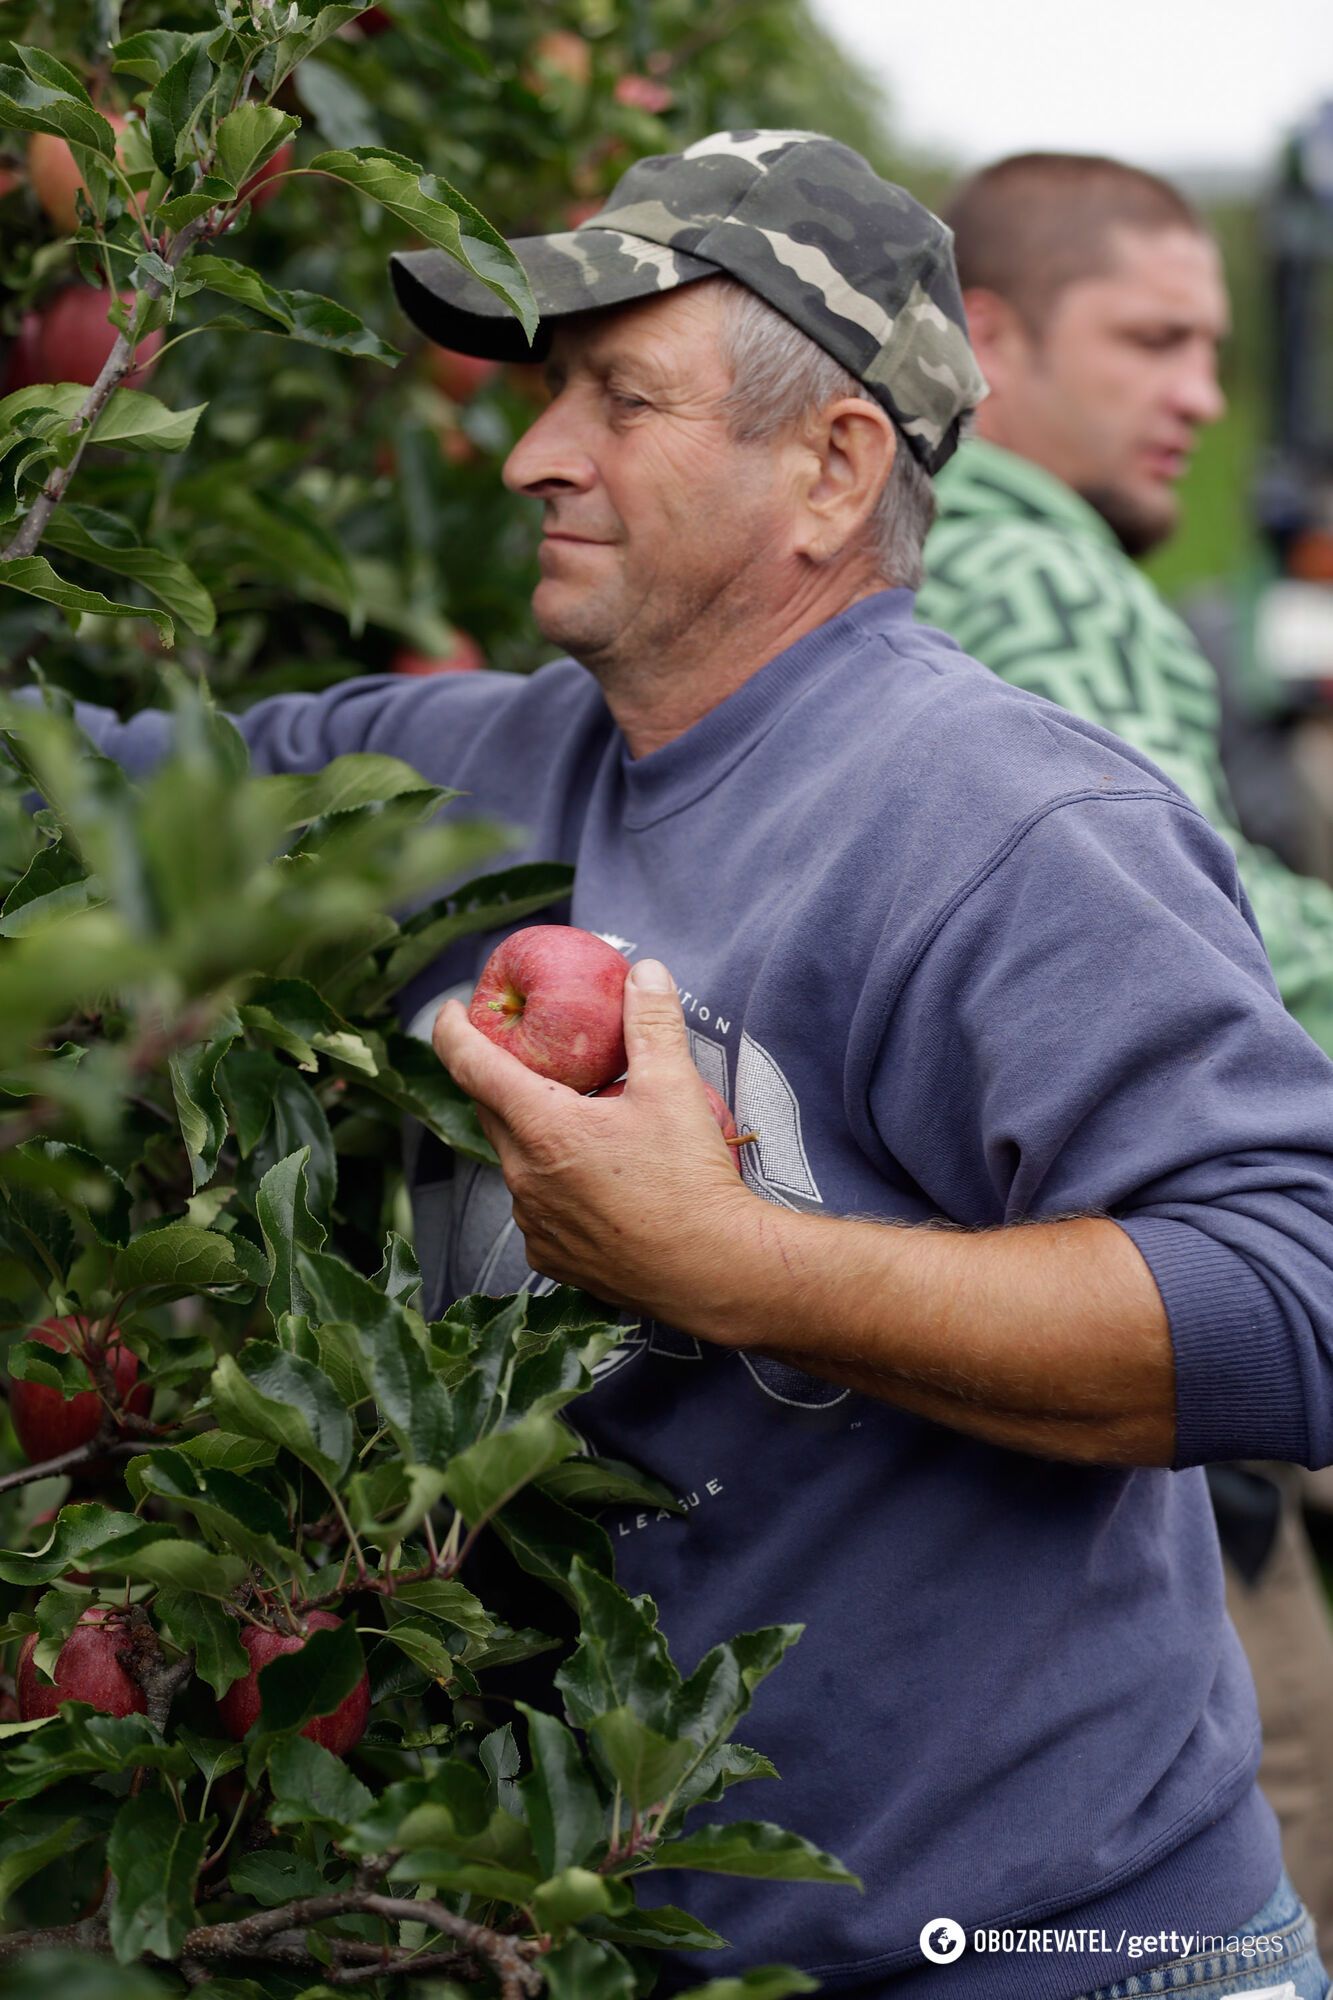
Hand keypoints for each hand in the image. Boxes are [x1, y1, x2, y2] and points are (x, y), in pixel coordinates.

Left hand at [432, 957, 754, 1321]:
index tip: (450, 1011)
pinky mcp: (551, 1257)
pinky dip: (553, 1186)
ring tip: (574, 1125)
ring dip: (533, 1137)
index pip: (472, 1066)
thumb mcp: (675, 1087)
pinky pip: (537, 1208)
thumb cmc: (688, 1178)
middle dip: (498, 1080)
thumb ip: (652, 1023)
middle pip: (491, 1113)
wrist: (711, 1270)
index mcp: (543, 1127)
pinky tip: (591, 1182)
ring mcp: (534, 1222)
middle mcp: (524, 1176)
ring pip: (517, 1163)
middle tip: (522, 1057)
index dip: (452, 1031)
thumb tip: (644, 972)